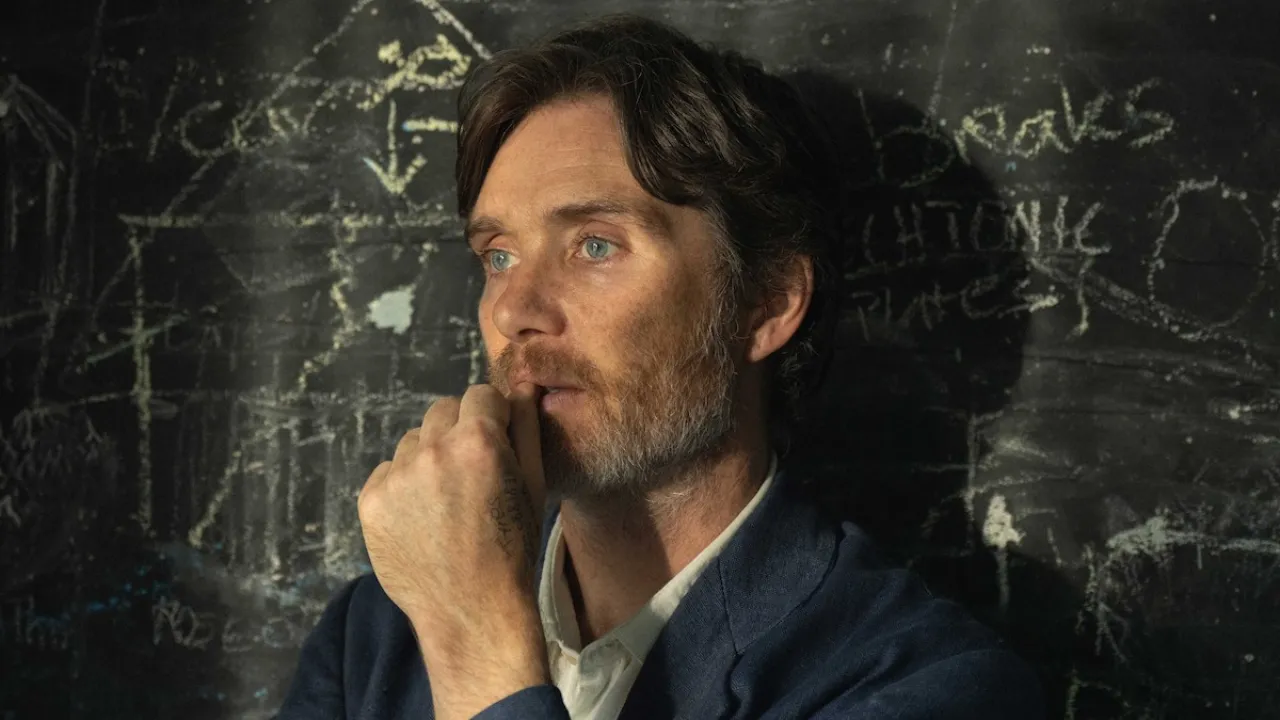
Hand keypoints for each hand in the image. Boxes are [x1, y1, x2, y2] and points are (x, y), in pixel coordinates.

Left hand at [357, 382, 550, 716]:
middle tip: (469, 473)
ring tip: (444, 502)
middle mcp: (432, 449)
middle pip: (442, 411)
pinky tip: (421, 518)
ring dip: (428, 458)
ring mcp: (396, 476)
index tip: (495, 442)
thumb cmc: (513, 548)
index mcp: (478, 441)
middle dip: (458, 431)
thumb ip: (526, 429)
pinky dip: (402, 487)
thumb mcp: (533, 485)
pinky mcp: (370, 500)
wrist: (471, 610)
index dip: (492, 417)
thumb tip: (522, 385)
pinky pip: (387, 472)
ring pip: (412, 442)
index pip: (480, 395)